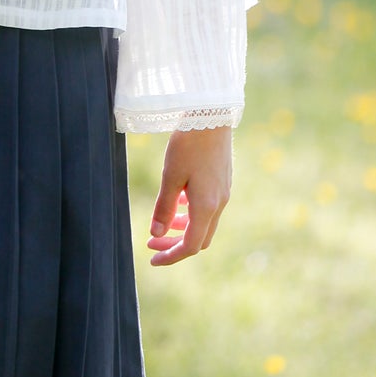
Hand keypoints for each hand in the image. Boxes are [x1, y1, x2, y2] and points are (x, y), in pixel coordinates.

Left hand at [147, 125, 233, 266]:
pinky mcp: (223, 182)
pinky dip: (191, 214)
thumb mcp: (170, 177)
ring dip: (183, 230)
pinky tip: (177, 203)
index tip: (152, 260)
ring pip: (204, 224)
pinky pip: (208, 209)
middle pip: (200, 239)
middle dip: (175, 245)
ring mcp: (223, 193)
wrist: (212, 116)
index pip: (190, 246)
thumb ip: (164, 207)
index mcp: (206, 206)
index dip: (171, 256)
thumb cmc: (188, 145)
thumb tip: (156, 234)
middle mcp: (219, 204)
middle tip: (152, 244)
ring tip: (161, 225)